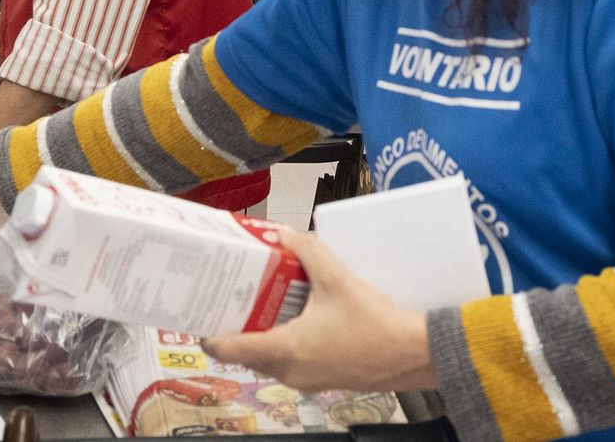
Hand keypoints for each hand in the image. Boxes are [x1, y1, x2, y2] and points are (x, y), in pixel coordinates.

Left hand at [202, 228, 438, 392]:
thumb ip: (309, 253)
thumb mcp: (338, 279)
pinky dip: (287, 343)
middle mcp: (290, 372)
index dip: (210, 332)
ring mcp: (307, 380)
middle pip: (249, 353)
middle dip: (239, 327)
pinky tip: (298, 317)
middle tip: (235, 298)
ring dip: (265, 335)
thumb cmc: (374, 322)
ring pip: (271, 360)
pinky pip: (293, 363)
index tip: (200, 314)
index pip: (230, 349)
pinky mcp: (325, 380)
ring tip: (264, 302)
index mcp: (285, 350)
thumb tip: (285, 234)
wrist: (414, 353)